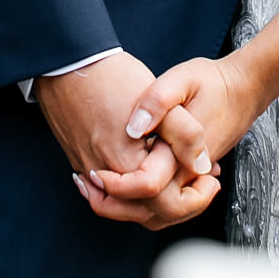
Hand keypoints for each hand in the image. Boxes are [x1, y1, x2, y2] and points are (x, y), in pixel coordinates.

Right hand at [37, 53, 219, 232]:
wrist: (67, 63)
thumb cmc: (110, 78)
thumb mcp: (161, 99)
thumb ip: (185, 134)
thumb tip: (202, 165)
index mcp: (127, 165)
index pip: (167, 205)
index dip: (197, 197)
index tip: (211, 179)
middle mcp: (105, 176)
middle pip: (148, 215)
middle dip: (180, 206)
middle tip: (201, 186)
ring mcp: (89, 171)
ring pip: (129, 207)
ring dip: (158, 201)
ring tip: (181, 181)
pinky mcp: (82, 161)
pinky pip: (111, 191)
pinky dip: (135, 190)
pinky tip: (151, 169)